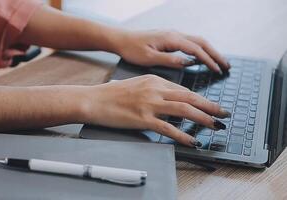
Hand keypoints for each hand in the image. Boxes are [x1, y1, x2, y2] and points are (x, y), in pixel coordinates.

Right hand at [82, 75, 230, 146]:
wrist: (94, 99)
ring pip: (184, 110)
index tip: (211, 105)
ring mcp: (150, 104)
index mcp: (154, 80)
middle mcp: (155, 90)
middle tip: (224, 114)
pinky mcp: (143, 119)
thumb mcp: (136, 85)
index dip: (200, 99)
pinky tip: (192, 141)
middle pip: (190, 97)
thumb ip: (154, 90)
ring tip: (216, 125)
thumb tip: (169, 101)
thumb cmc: (112, 94)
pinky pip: (168, 128)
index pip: (183, 90)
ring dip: (204, 118)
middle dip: (210, 106)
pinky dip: (183, 135)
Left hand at [115, 30, 230, 73]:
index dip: (208, 60)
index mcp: (171, 39)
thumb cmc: (132, 49)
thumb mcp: (149, 58)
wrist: (121, 39)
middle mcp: (174, 34)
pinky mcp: (169, 39)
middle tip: (227, 67)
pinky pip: (189, 43)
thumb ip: (169, 60)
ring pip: (197, 42)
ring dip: (210, 52)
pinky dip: (200, 50)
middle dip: (216, 54)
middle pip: (202, 43)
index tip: (218, 70)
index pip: (196, 49)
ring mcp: (172, 35)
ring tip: (219, 63)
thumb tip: (188, 63)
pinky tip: (201, 59)